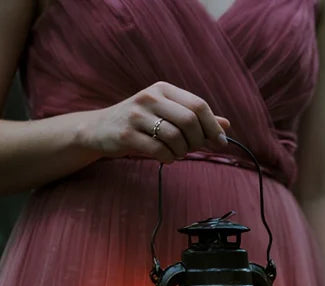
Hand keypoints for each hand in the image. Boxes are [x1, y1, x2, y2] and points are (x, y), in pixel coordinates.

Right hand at [77, 81, 230, 163]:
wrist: (99, 129)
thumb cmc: (141, 122)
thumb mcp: (167, 113)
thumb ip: (195, 118)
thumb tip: (226, 125)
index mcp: (163, 89)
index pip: (198, 105)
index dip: (213, 126)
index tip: (220, 142)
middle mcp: (149, 97)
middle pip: (189, 121)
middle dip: (198, 140)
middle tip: (194, 149)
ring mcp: (135, 115)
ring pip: (175, 137)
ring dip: (182, 151)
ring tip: (177, 152)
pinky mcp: (125, 134)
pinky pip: (159, 150)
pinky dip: (168, 158)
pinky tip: (165, 157)